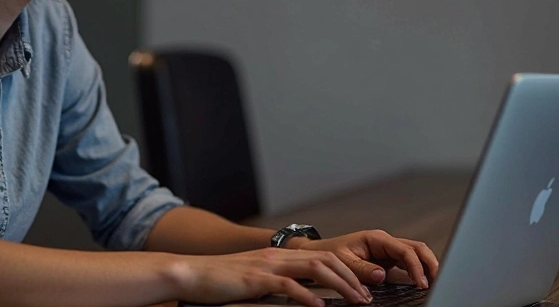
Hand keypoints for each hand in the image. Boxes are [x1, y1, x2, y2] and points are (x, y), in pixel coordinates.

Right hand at [172, 247, 373, 305]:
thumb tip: (301, 297)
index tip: (361, 289)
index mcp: (278, 256)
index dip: (346, 271)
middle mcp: (276, 256)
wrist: (191, 272)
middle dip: (351, 278)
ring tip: (355, 301)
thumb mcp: (254, 279)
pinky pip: (288, 285)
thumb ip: (277, 284)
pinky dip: (308, 296)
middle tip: (367, 297)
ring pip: (315, 268)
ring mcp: (267, 266)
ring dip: (340, 285)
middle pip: (325, 259)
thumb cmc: (219, 281)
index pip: (321, 256)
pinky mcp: (255, 279)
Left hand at [288, 230, 438, 288]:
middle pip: (417, 248)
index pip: (405, 250)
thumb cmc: (329, 253)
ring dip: (427, 266)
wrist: (321, 253)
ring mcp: (388, 251)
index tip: (421, 283)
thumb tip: (381, 275)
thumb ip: (362, 269)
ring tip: (435, 282)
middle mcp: (385, 242)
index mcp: (377, 238)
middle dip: (430, 263)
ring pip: (416, 254)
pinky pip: (409, 263)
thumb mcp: (343, 261)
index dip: (416, 266)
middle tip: (438, 281)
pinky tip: (423, 282)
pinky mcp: (388, 260)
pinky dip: (419, 271)